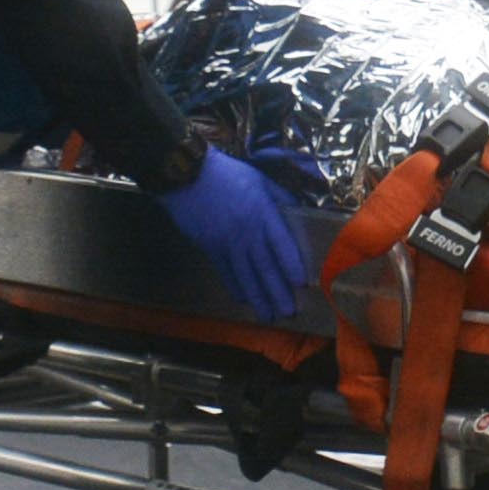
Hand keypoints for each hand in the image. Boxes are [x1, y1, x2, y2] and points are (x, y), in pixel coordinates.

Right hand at [154, 143, 319, 324]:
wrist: (187, 175)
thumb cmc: (226, 173)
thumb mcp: (259, 178)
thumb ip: (280, 196)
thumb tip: (297, 210)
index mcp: (263, 213)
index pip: (282, 244)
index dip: (291, 265)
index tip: (301, 284)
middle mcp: (247, 232)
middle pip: (266, 266)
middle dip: (277, 291)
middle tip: (288, 312)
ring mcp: (227, 242)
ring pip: (246, 275)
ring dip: (258, 297)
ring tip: (268, 315)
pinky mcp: (210, 247)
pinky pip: (226, 272)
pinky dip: (235, 287)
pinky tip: (244, 300)